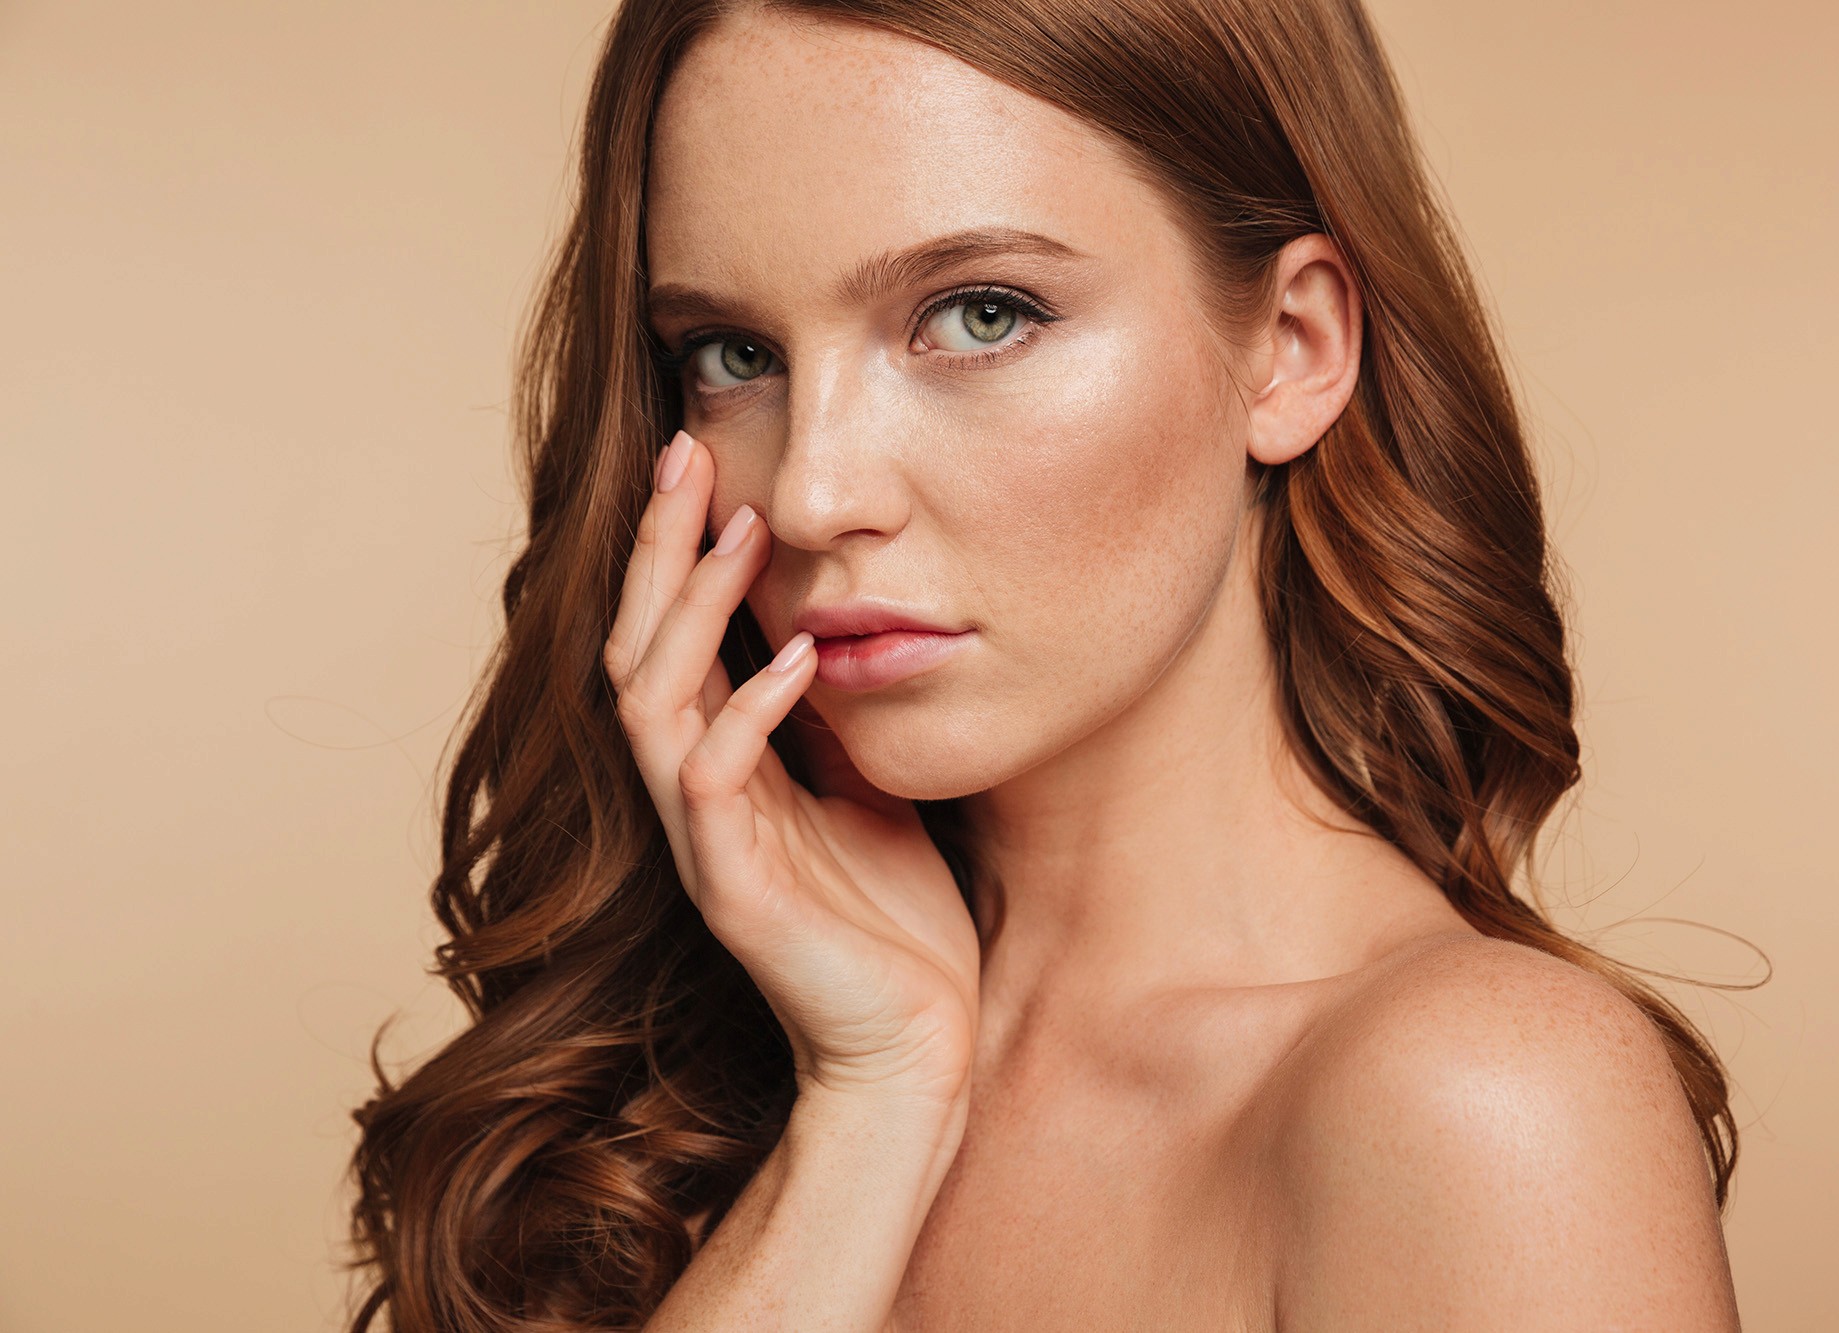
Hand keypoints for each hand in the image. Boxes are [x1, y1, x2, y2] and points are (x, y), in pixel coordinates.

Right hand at [603, 428, 979, 1105]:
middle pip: (636, 649)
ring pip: (653, 702)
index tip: (702, 459)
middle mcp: (694, 797)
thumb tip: (833, 630)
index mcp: (723, 770)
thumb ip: (831, 722)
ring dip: (691, 611)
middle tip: (684, 452)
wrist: (913, 1044)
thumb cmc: (895, 923)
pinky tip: (800, 658)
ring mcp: (706, 842)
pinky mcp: (734, 891)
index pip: (672, 639)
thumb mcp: (867, 791)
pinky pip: (716, 782)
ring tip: (739, 529)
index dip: (676, 552)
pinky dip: (752, 712)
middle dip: (656, 549)